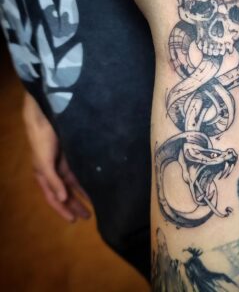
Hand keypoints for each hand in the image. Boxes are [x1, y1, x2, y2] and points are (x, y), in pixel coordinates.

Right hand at [22, 92, 90, 221]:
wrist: (47, 119)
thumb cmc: (42, 142)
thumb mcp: (44, 163)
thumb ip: (53, 181)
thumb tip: (63, 199)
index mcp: (44, 177)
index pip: (54, 199)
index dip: (63, 210)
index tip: (74, 220)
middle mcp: (54, 173)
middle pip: (66, 193)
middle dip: (75, 205)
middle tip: (88, 216)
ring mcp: (63, 164)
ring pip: (74, 183)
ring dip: (83, 194)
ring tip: (95, 204)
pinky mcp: (72, 155)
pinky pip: (80, 171)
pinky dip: (86, 179)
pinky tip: (95, 184)